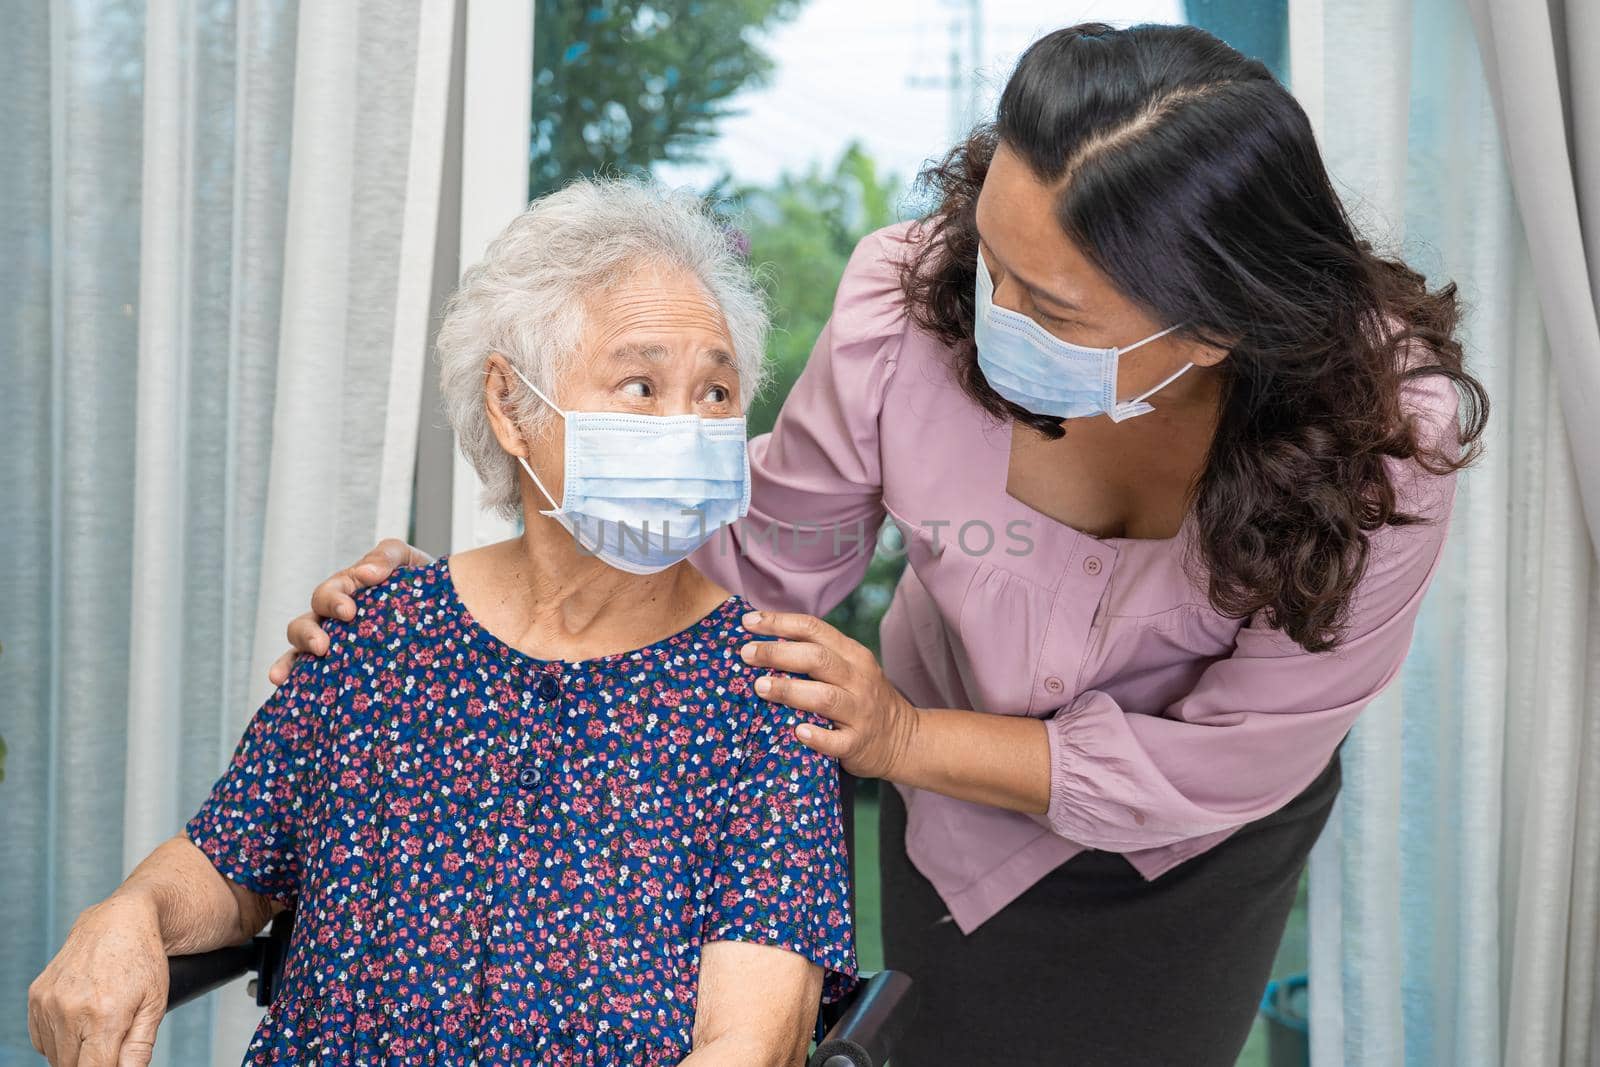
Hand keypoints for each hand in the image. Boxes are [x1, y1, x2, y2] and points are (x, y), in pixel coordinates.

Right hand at [28, 892, 167, 1066]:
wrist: (119, 920)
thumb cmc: (143, 961)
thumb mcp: (154, 1004)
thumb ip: (139, 1048)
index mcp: (105, 1014)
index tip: (113, 1065)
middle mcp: (70, 1009)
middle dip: (92, 1064)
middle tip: (111, 1045)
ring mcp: (49, 1002)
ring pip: (55, 1056)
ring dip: (75, 1053)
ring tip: (99, 1028)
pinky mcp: (37, 996)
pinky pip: (42, 1039)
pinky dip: (59, 1040)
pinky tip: (80, 1020)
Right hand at [267, 538, 432, 684]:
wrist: (442, 606)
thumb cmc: (419, 582)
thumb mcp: (406, 561)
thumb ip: (386, 556)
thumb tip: (366, 572)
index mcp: (346, 591)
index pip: (329, 594)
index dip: (334, 602)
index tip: (349, 612)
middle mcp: (334, 619)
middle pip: (306, 624)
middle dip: (309, 634)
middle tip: (323, 646)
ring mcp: (336, 644)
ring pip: (300, 651)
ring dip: (291, 661)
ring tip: (284, 675)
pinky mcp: (344, 668)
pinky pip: (311, 676)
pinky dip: (294, 681)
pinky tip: (285, 689)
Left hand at [738, 610, 919, 779]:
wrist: (902, 738)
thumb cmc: (860, 698)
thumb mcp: (848, 668)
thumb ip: (817, 654)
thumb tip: (763, 640)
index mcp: (852, 654)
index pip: (814, 628)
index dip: (779, 623)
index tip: (747, 623)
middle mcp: (858, 679)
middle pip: (817, 658)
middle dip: (778, 654)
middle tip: (746, 654)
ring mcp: (860, 712)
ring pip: (825, 697)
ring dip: (790, 691)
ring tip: (760, 687)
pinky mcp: (857, 744)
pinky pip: (836, 741)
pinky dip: (816, 737)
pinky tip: (797, 732)